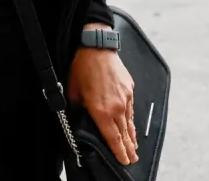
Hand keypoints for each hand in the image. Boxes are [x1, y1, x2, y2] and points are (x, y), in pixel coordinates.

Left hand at [68, 33, 137, 165]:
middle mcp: (116, 107)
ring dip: (132, 138)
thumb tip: (78, 118)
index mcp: (101, 110)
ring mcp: (125, 99)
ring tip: (134, 149)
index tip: (123, 161)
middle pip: (124, 134)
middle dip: (128, 149)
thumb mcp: (73, 92)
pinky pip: (131, 111)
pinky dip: (131, 122)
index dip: (118, 151)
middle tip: (132, 160)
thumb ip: (78, 108)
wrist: (97, 48)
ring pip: (129, 124)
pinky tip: (131, 127)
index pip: (112, 138)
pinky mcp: (129, 90)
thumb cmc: (83, 68)